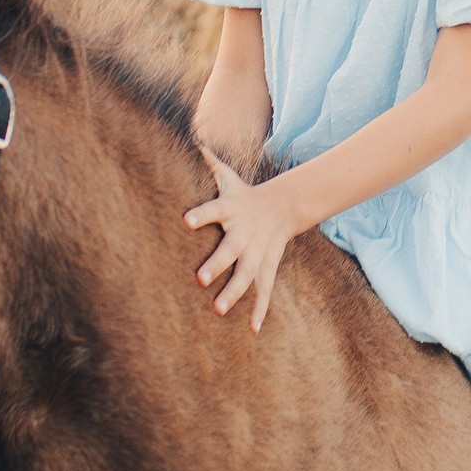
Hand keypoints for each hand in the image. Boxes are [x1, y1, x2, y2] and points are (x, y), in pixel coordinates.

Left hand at [184, 151, 302, 331]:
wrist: (285, 206)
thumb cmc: (246, 195)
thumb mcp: (230, 179)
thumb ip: (210, 163)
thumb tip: (192, 140)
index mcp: (232, 212)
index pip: (213, 211)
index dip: (201, 215)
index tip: (186, 220)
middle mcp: (244, 234)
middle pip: (229, 251)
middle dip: (216, 265)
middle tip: (200, 279)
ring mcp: (257, 253)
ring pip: (245, 276)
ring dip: (233, 293)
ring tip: (218, 310)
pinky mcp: (267, 266)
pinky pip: (263, 291)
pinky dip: (259, 310)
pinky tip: (252, 329)